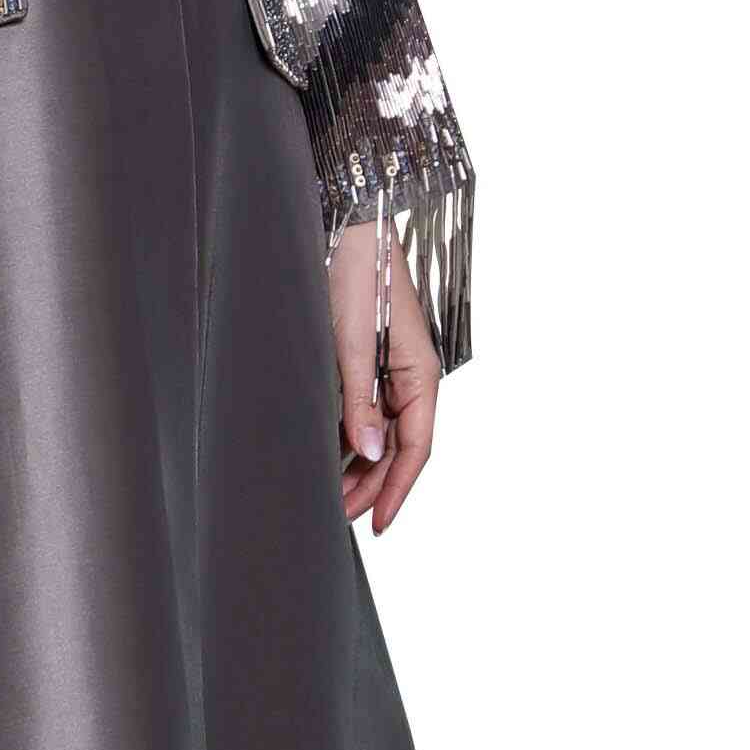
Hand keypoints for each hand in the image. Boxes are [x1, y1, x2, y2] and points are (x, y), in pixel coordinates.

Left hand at [328, 216, 439, 534]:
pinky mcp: (367, 357)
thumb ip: (360, 400)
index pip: (416, 447)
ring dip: (359, 462)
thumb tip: (367, 454)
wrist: (347, 226)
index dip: (397, 489)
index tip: (377, 522)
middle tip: (341, 515)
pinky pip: (364, 407)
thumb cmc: (356, 274)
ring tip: (331, 493)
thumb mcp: (353, 342)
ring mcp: (390, 368)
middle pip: (397, 445)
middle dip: (372, 483)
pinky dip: (348, 432)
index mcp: (421, 375)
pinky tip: (328, 451)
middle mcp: (411, 376)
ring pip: (379, 430)